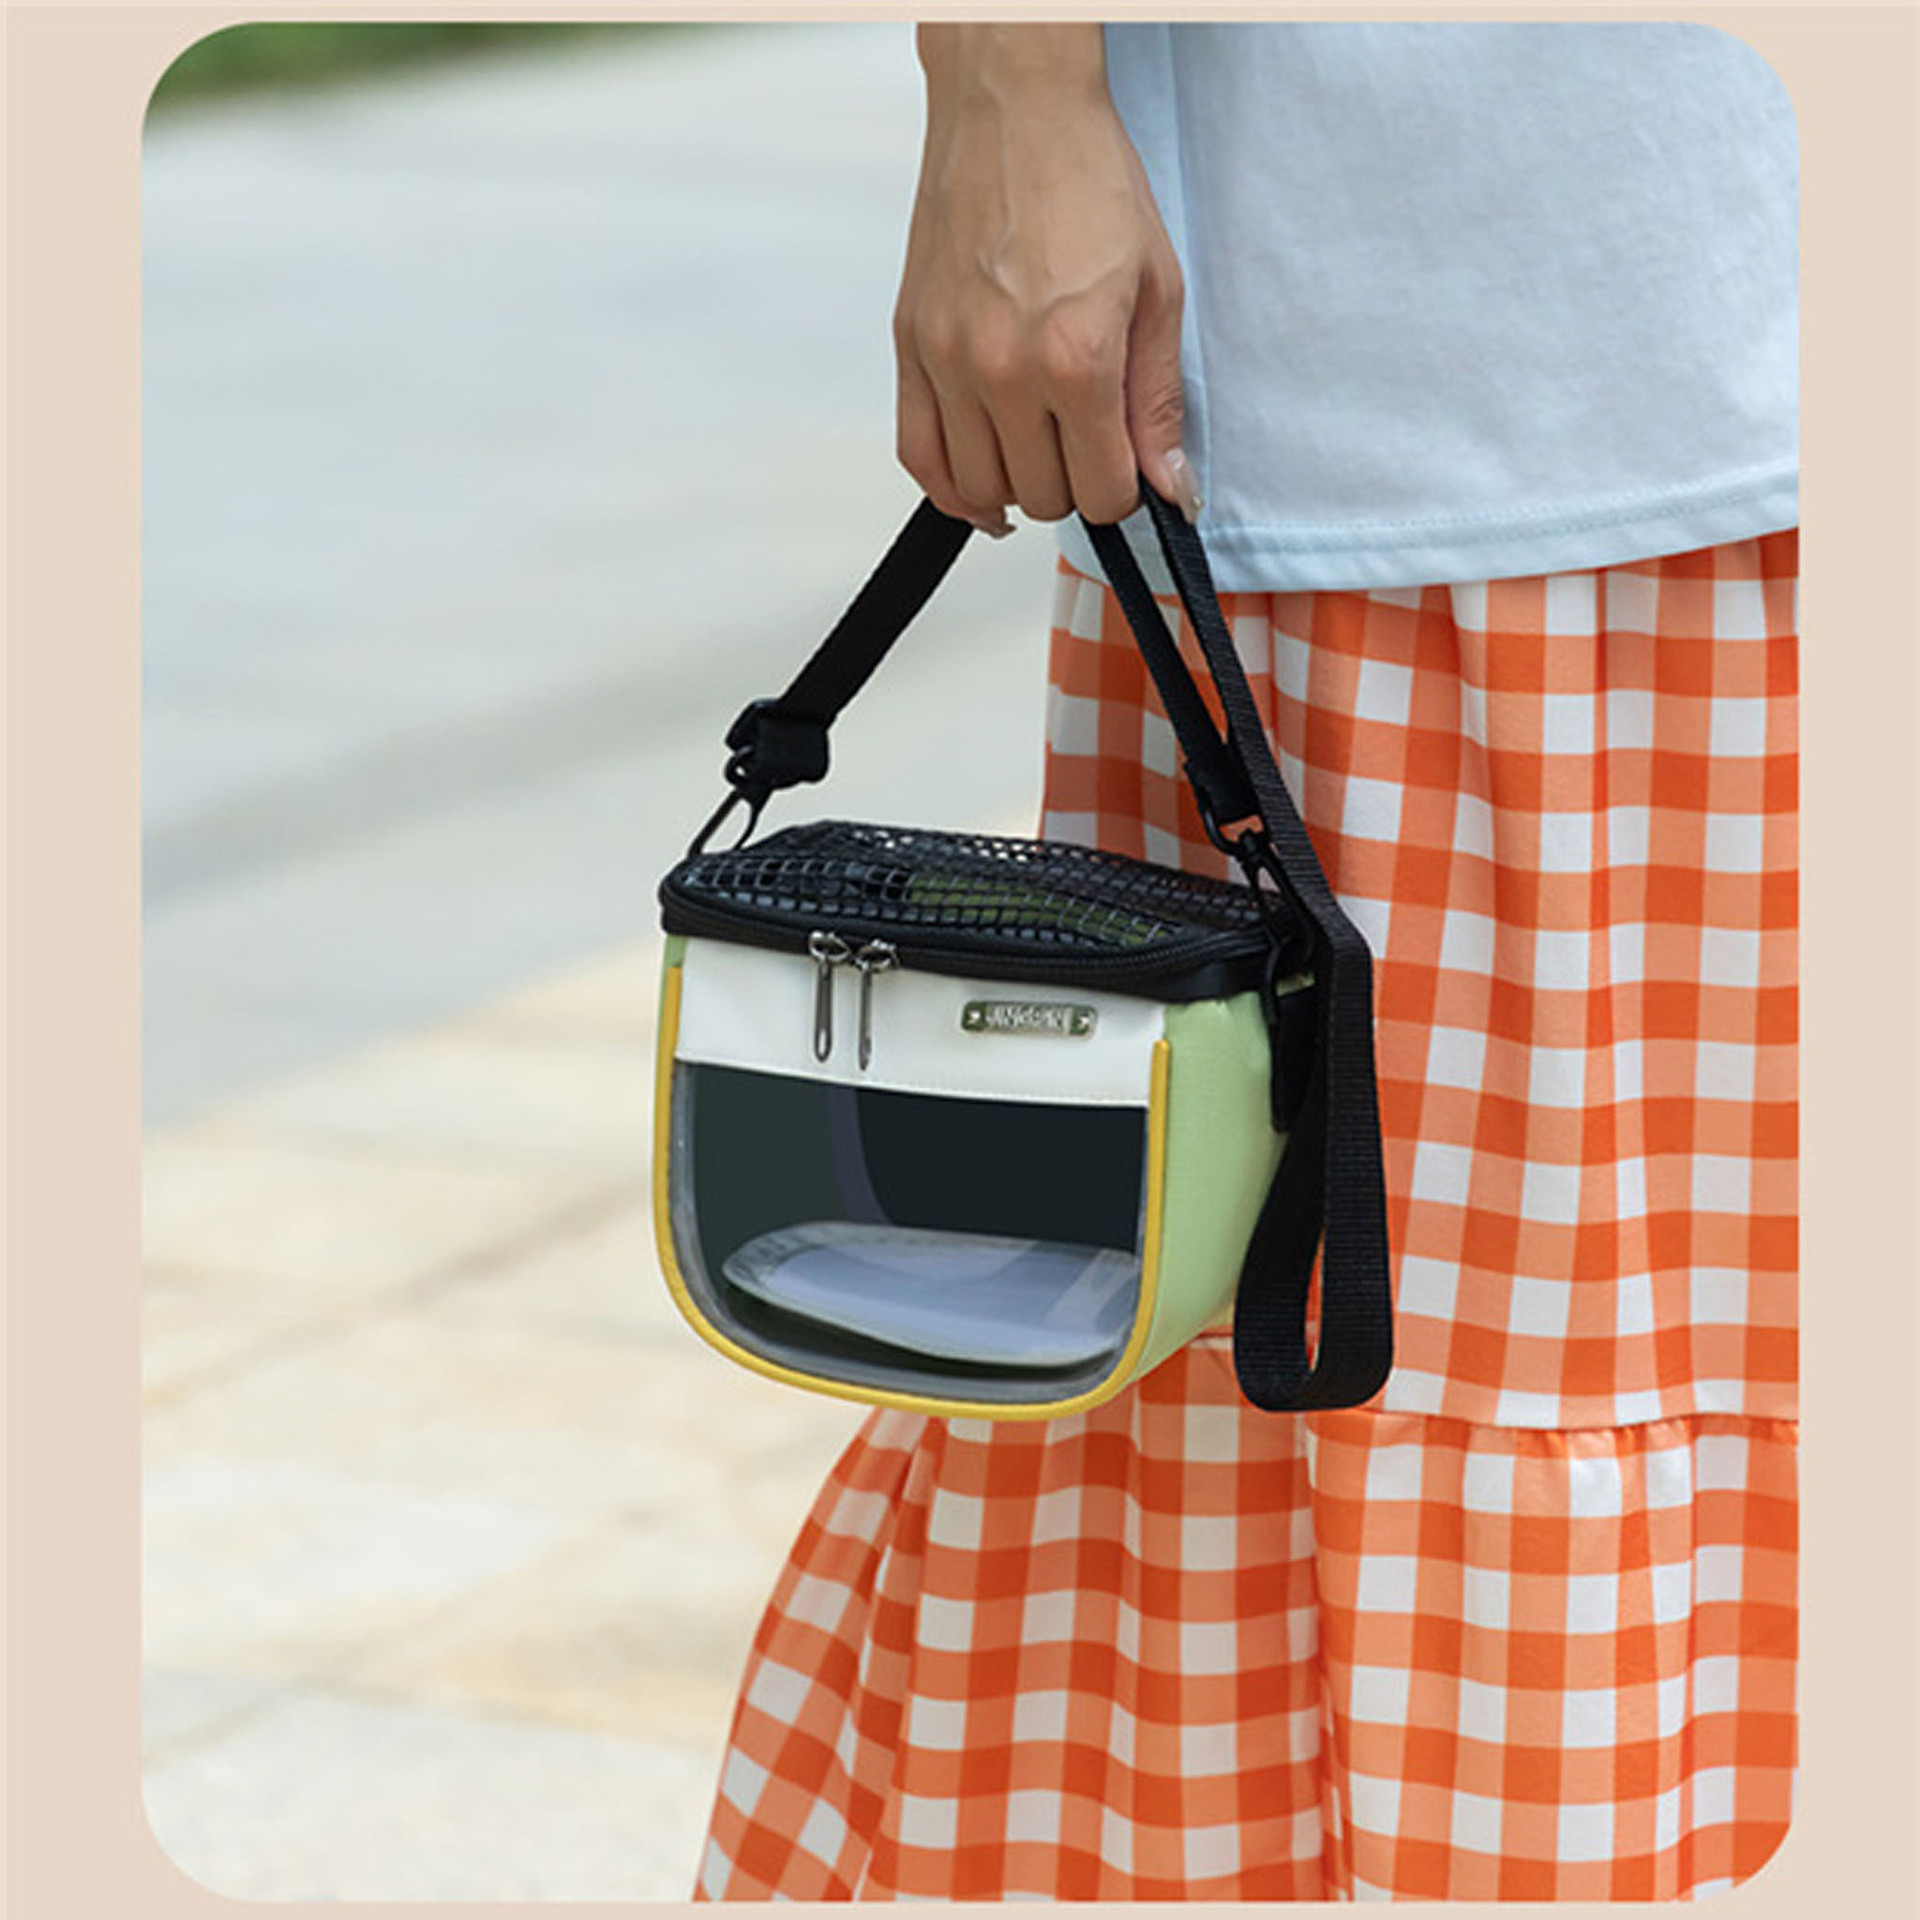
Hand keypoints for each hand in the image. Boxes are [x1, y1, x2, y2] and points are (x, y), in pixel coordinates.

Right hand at [894, 24, 1198, 534]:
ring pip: (981, 489)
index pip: (1100, 492)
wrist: (1013, 112)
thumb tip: (1169, 486)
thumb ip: (1158, 402)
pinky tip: (982, 486)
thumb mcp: (1156, 292)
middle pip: (1043, 498)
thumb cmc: (1088, 184)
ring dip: (1017, 487)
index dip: (1124, 493)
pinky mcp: (910, 350)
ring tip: (1040, 454)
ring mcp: (948, 363)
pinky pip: (918, 457)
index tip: (1127, 469)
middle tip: (1088, 445)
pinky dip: (951, 488)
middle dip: (1074, 485)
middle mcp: (1003, 371)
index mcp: (1075, 359)